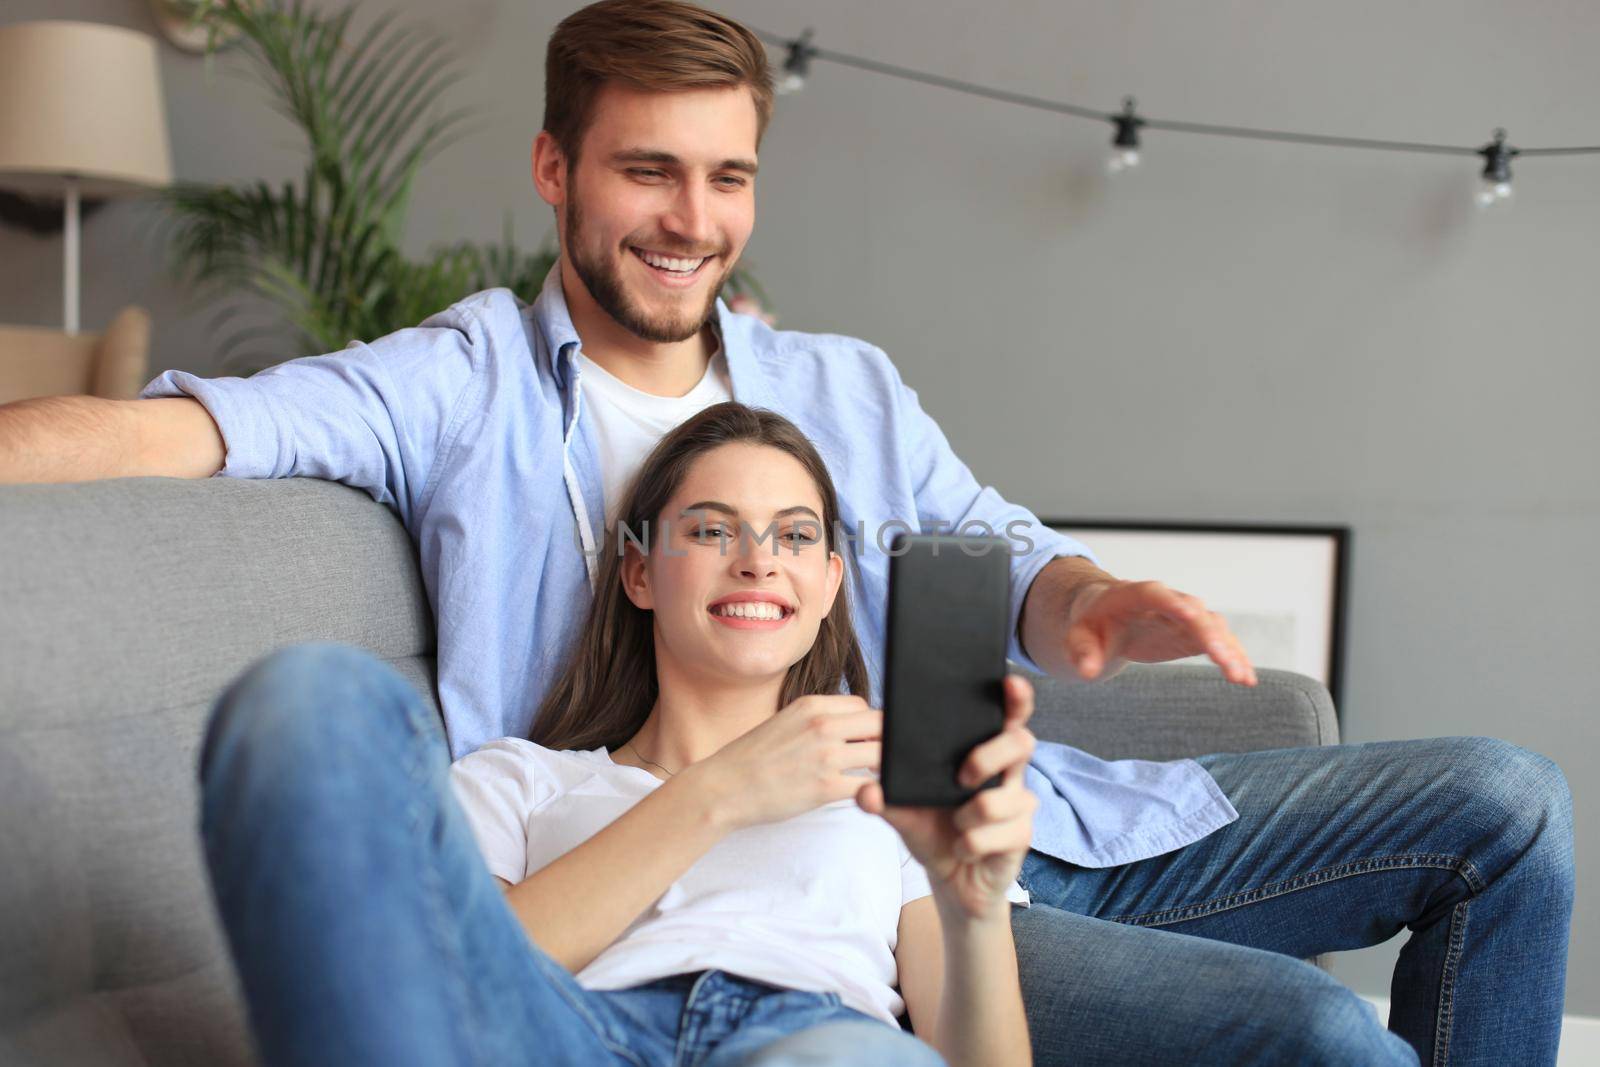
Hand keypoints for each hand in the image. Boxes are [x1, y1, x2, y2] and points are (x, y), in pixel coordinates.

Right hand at [685, 694, 881, 831]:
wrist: (722, 788)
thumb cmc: (750, 759)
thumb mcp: (784, 722)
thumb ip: (815, 720)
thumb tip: (846, 727)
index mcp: (810, 706)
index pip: (862, 706)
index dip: (868, 724)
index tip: (865, 741)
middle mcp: (821, 725)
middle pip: (879, 724)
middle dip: (883, 741)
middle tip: (877, 760)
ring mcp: (825, 756)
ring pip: (880, 754)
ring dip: (882, 767)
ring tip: (873, 777)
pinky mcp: (826, 787)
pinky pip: (869, 786)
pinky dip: (874, 791)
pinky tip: (866, 796)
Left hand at [856, 675, 1038, 920]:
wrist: (952, 880)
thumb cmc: (934, 831)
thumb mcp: (903, 812)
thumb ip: (884, 798)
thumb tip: (865, 791)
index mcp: (983, 752)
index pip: (1006, 717)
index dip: (1015, 698)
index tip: (1009, 682)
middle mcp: (1007, 773)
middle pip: (1022, 742)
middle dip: (990, 755)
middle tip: (962, 776)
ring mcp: (1019, 803)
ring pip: (1005, 797)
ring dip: (970, 816)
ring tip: (956, 825)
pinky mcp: (1022, 835)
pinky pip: (999, 833)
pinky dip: (971, 843)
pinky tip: (965, 848)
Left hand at [1066, 579, 1256, 685]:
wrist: (1105, 616)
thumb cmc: (1090, 623)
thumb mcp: (1077, 637)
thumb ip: (1081, 652)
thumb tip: (1087, 670)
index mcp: (1135, 594)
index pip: (1157, 595)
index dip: (1175, 604)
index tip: (1194, 616)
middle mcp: (1168, 601)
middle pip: (1194, 613)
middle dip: (1210, 635)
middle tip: (1225, 662)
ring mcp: (1185, 616)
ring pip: (1213, 627)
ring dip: (1229, 650)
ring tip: (1242, 677)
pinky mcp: (1194, 633)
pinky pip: (1219, 642)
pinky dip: (1234, 658)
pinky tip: (1247, 679)